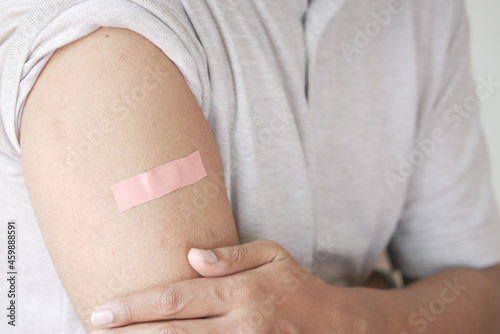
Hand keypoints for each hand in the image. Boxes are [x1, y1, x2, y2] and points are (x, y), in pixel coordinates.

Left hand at [89, 240, 361, 332]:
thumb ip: (232, 255)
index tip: (103, 310)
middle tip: (95, 330)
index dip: (138, 306)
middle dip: (130, 332)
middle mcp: (239, 324)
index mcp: (241, 292)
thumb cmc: (297, 286)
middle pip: (174, 331)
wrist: (335, 326)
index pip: (179, 298)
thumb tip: (191, 254)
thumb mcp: (272, 255)